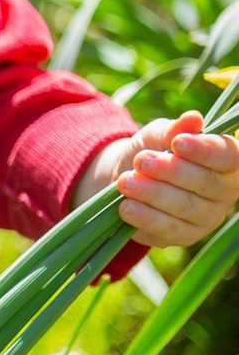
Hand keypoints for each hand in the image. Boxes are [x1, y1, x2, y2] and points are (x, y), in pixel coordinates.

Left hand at [73, 110, 238, 248]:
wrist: (127, 177)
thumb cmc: (152, 150)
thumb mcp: (159, 134)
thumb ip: (174, 129)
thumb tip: (193, 118)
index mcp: (227, 162)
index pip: (227, 156)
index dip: (204, 150)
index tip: (177, 142)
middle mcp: (223, 192)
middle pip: (205, 183)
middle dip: (171, 171)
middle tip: (142, 161)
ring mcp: (206, 218)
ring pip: (184, 207)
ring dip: (153, 194)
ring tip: (126, 182)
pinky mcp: (183, 236)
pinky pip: (167, 229)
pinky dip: (145, 217)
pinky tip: (126, 207)